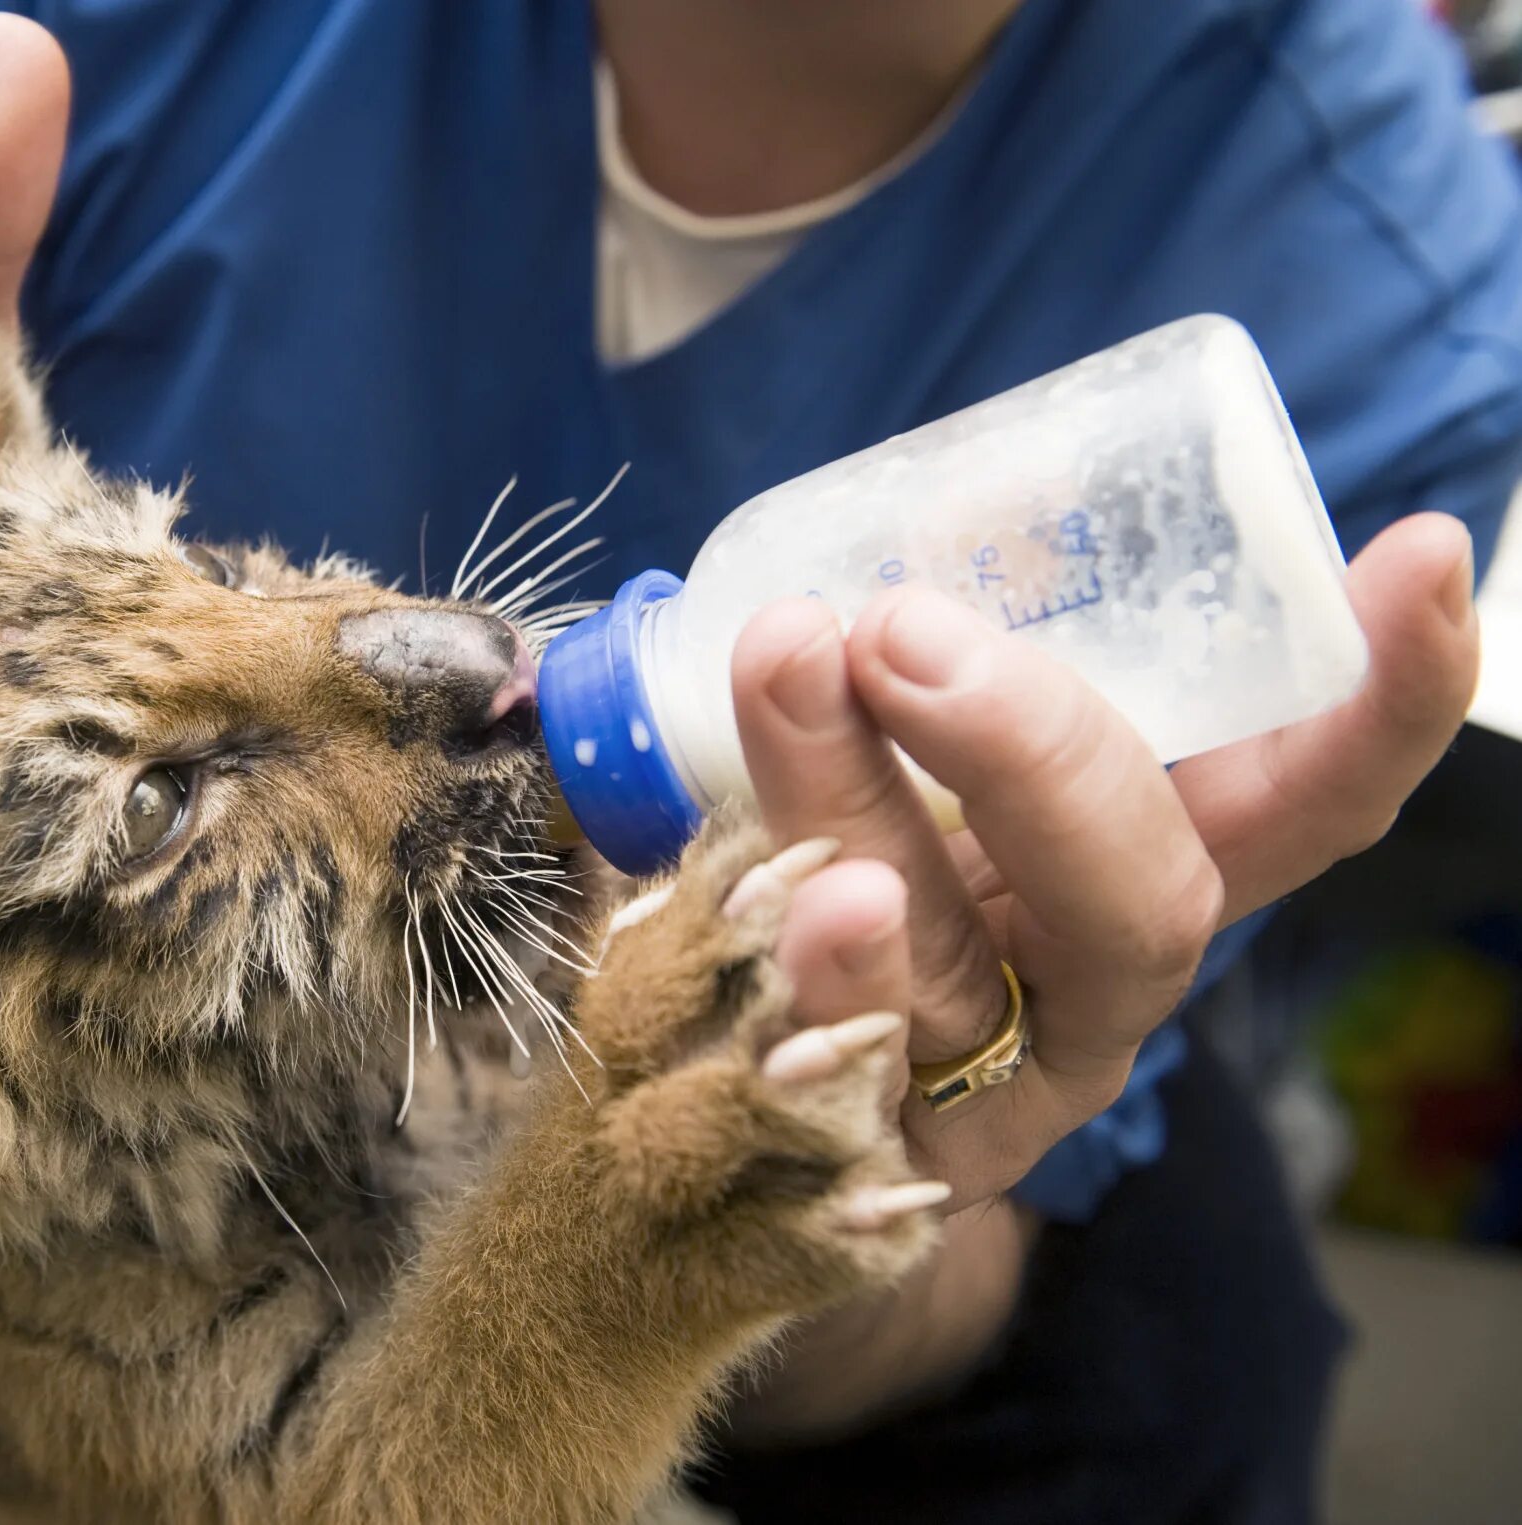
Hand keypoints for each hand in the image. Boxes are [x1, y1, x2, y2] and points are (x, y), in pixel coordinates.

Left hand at [747, 512, 1478, 1207]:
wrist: (732, 1096)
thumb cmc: (836, 872)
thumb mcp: (886, 752)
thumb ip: (904, 674)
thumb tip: (853, 584)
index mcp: (1142, 874)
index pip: (1300, 800)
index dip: (1378, 701)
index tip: (1422, 556)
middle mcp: (1094, 992)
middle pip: (1142, 898)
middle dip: (1036, 748)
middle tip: (900, 625)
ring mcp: (985, 1093)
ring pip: (943, 964)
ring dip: (855, 809)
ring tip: (795, 679)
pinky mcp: (860, 1157)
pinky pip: (835, 1077)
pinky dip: (807, 976)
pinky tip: (782, 905)